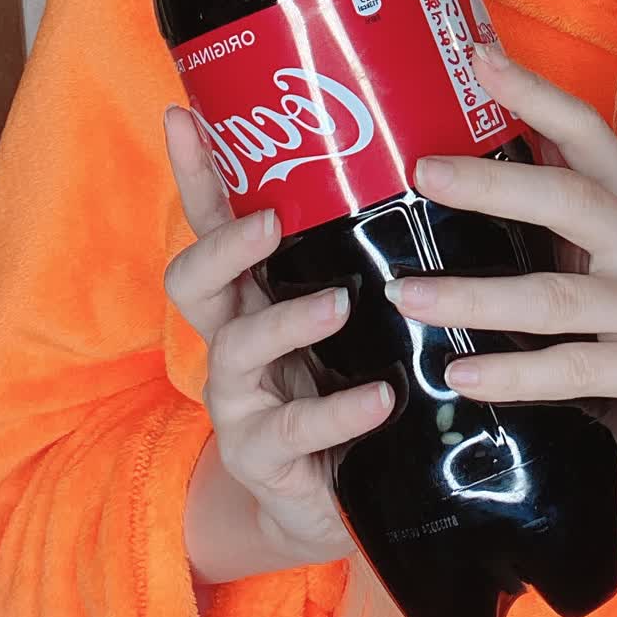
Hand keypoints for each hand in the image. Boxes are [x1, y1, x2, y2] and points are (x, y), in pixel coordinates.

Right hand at [161, 104, 394, 566]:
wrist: (332, 501)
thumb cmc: (346, 380)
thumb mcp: (354, 315)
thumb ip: (368, 254)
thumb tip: (433, 161)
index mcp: (252, 293)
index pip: (212, 221)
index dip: (194, 172)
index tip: (183, 115)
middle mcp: (233, 339)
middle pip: (193, 282)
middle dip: (224, 247)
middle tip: (268, 223)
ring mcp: (241, 401)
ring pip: (236, 351)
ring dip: (287, 321)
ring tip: (340, 304)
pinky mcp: (266, 457)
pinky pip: (294, 430)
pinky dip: (339, 411)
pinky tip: (380, 398)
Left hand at [388, 46, 616, 499]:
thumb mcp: (608, 261)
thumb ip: (560, 213)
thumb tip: (473, 152)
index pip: (588, 134)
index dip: (536, 93)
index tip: (477, 57)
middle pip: (570, 199)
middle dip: (491, 183)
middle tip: (421, 173)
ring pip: (556, 299)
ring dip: (473, 298)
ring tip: (408, 297)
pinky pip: (576, 369)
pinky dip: (513, 374)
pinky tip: (462, 374)